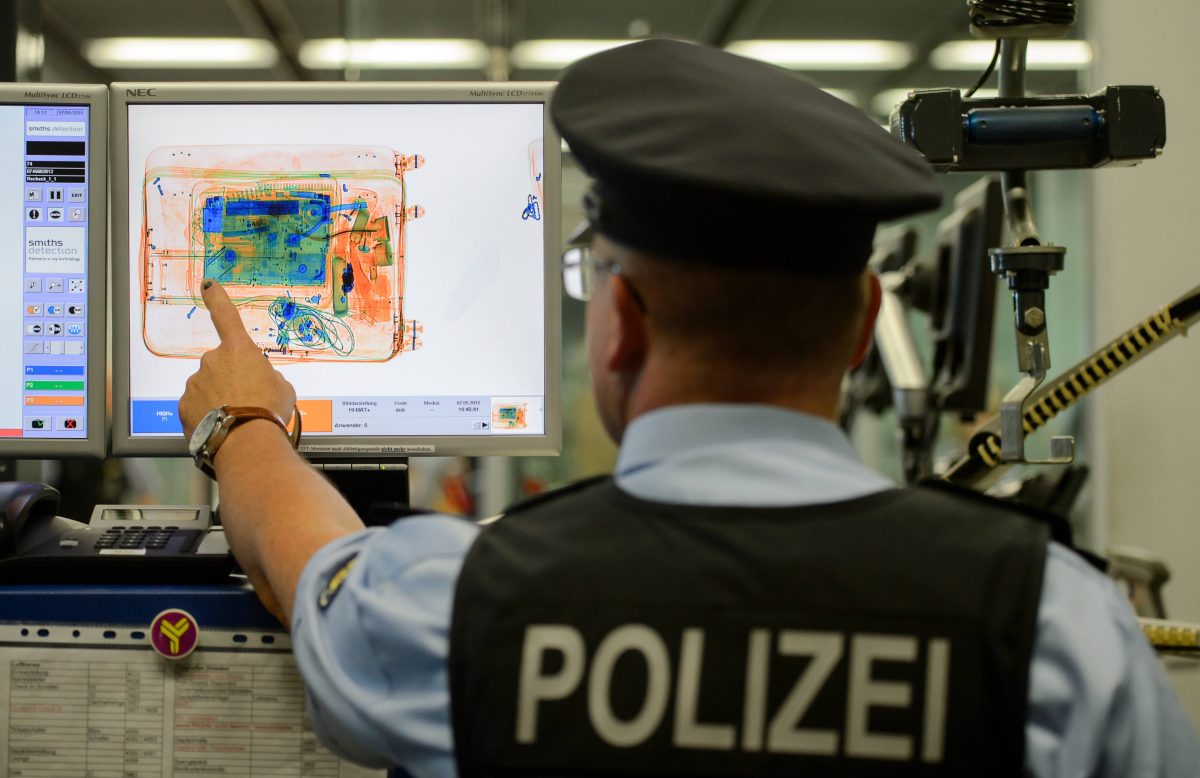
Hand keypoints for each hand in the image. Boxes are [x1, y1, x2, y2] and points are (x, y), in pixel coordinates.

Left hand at [178, 281, 296, 440]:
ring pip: (208, 388)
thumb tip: (259, 381)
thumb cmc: (269, 410)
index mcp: (239, 350)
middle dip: (231, 380)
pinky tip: (223, 427)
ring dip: (220, 400)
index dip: (217, 298)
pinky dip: (207, 415)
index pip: (225, 316)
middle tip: (249, 402)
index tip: (207, 284)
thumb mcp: (282, 388)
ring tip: (237, 419)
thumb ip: (267, 377)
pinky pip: (197, 407)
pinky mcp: (184, 405)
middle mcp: (212, 360)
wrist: (247, 441)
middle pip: (221, 366)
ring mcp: (195, 382)